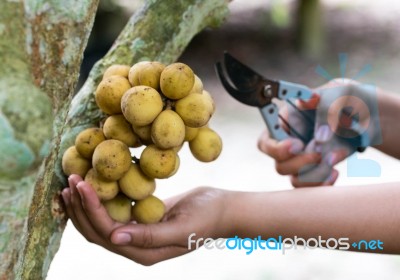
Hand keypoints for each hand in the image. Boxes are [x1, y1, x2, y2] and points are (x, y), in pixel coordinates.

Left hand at [62, 175, 230, 265]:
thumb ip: (150, 236)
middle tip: (70, 180)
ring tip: (72, 182)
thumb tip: (115, 238)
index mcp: (144, 252)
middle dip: (81, 207)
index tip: (82, 184)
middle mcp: (137, 246)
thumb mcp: (182, 227)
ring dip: (85, 204)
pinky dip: (101, 199)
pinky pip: (115, 212)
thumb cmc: (208, 217)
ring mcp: (139, 233)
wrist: (224, 210)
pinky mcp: (142, 219)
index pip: (107, 232)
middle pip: (97, 231)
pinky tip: (94, 184)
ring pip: (102, 222)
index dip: (91, 209)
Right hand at [258, 79, 379, 186]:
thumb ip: (321, 101)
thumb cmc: (346, 100)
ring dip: (314, 174)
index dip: (277, 148)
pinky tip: (335, 172)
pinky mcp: (314, 172)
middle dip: (300, 163)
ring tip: (332, 160)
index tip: (298, 144)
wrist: (366, 116)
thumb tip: (312, 115)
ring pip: (295, 179)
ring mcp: (300, 160)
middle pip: (280, 165)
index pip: (266, 142)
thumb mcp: (336, 93)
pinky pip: (309, 187)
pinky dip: (322, 183)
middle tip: (320, 153)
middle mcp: (289, 144)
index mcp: (285, 123)